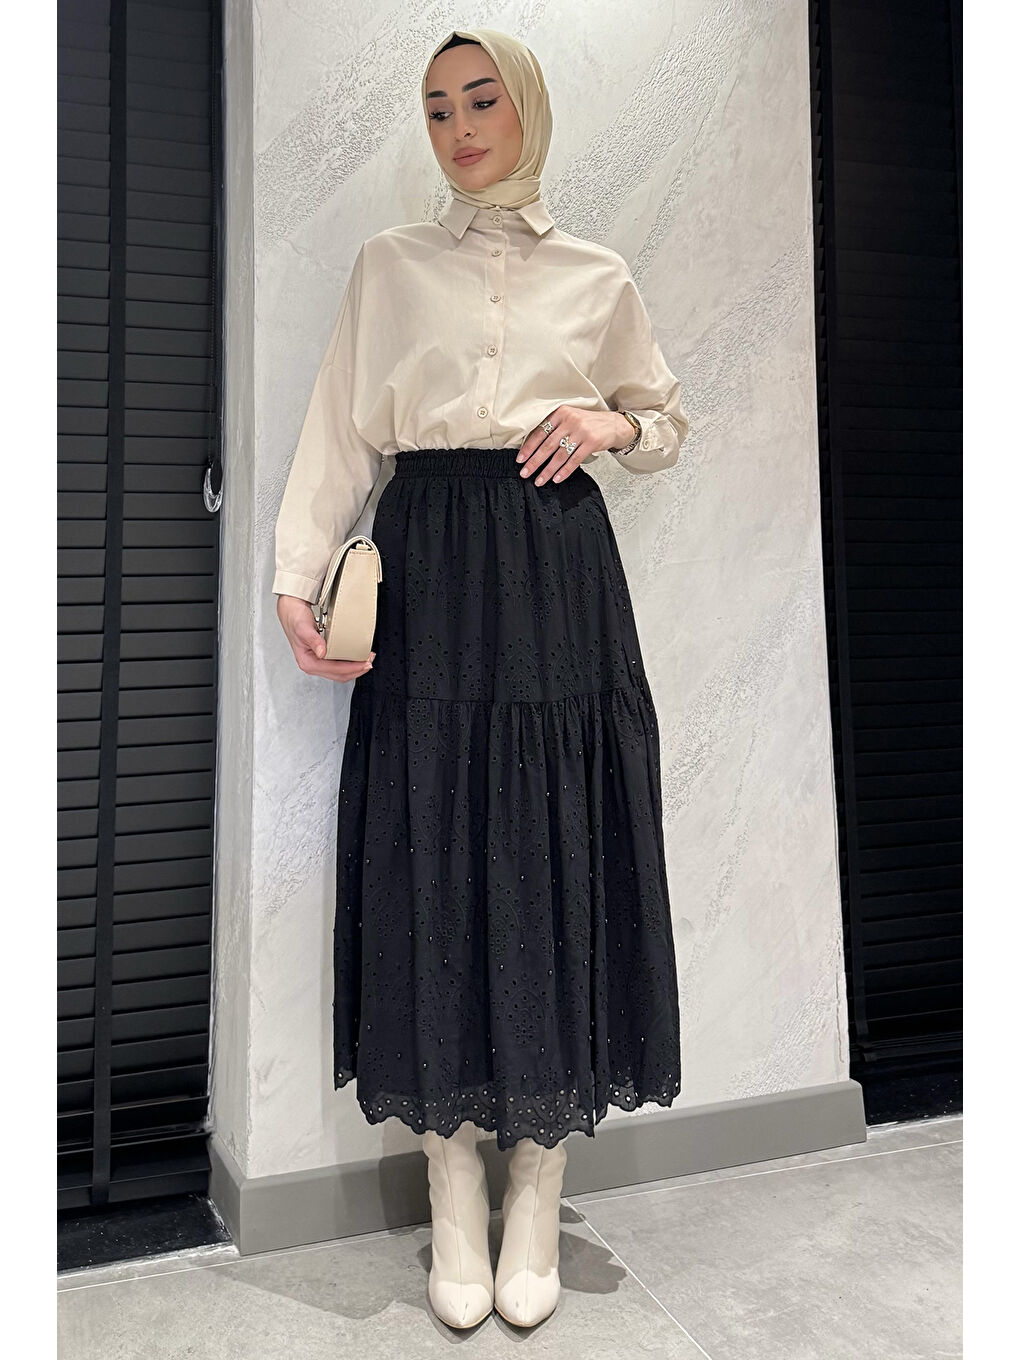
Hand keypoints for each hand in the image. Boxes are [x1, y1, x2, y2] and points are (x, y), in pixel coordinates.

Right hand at [276, 594, 375, 682]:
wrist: (291, 610)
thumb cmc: (295, 618)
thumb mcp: (303, 628)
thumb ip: (313, 640)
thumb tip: (321, 653)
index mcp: (308, 662)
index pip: (334, 670)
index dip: (351, 668)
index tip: (364, 663)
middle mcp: (312, 665)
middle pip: (339, 675)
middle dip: (356, 670)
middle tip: (370, 661)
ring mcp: (317, 662)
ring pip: (340, 672)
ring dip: (354, 668)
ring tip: (366, 659)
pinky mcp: (322, 657)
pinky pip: (338, 665)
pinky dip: (349, 663)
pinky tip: (357, 657)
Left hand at [516, 406, 635, 483]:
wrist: (614, 424)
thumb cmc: (589, 424)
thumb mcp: (570, 419)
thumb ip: (554, 428)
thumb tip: (533, 447)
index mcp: (561, 413)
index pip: (540, 431)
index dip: (529, 447)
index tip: (520, 459)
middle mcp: (570, 420)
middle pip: (548, 445)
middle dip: (534, 461)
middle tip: (525, 473)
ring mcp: (581, 432)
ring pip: (560, 455)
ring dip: (548, 470)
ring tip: (539, 480)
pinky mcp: (591, 442)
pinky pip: (574, 460)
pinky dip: (564, 471)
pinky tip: (557, 479)